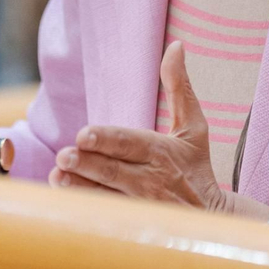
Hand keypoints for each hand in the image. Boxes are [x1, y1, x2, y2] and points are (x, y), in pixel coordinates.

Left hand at [49, 40, 231, 211]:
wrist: (212, 221)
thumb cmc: (197, 166)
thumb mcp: (195, 127)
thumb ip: (179, 87)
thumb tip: (176, 45)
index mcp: (163, 151)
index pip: (131, 143)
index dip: (106, 140)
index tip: (82, 135)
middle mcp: (151, 180)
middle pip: (114, 171)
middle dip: (87, 164)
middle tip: (63, 156)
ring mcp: (141, 206)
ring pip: (105, 195)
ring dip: (79, 186)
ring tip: (57, 176)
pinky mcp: (134, 224)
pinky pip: (105, 215)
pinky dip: (84, 207)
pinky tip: (63, 195)